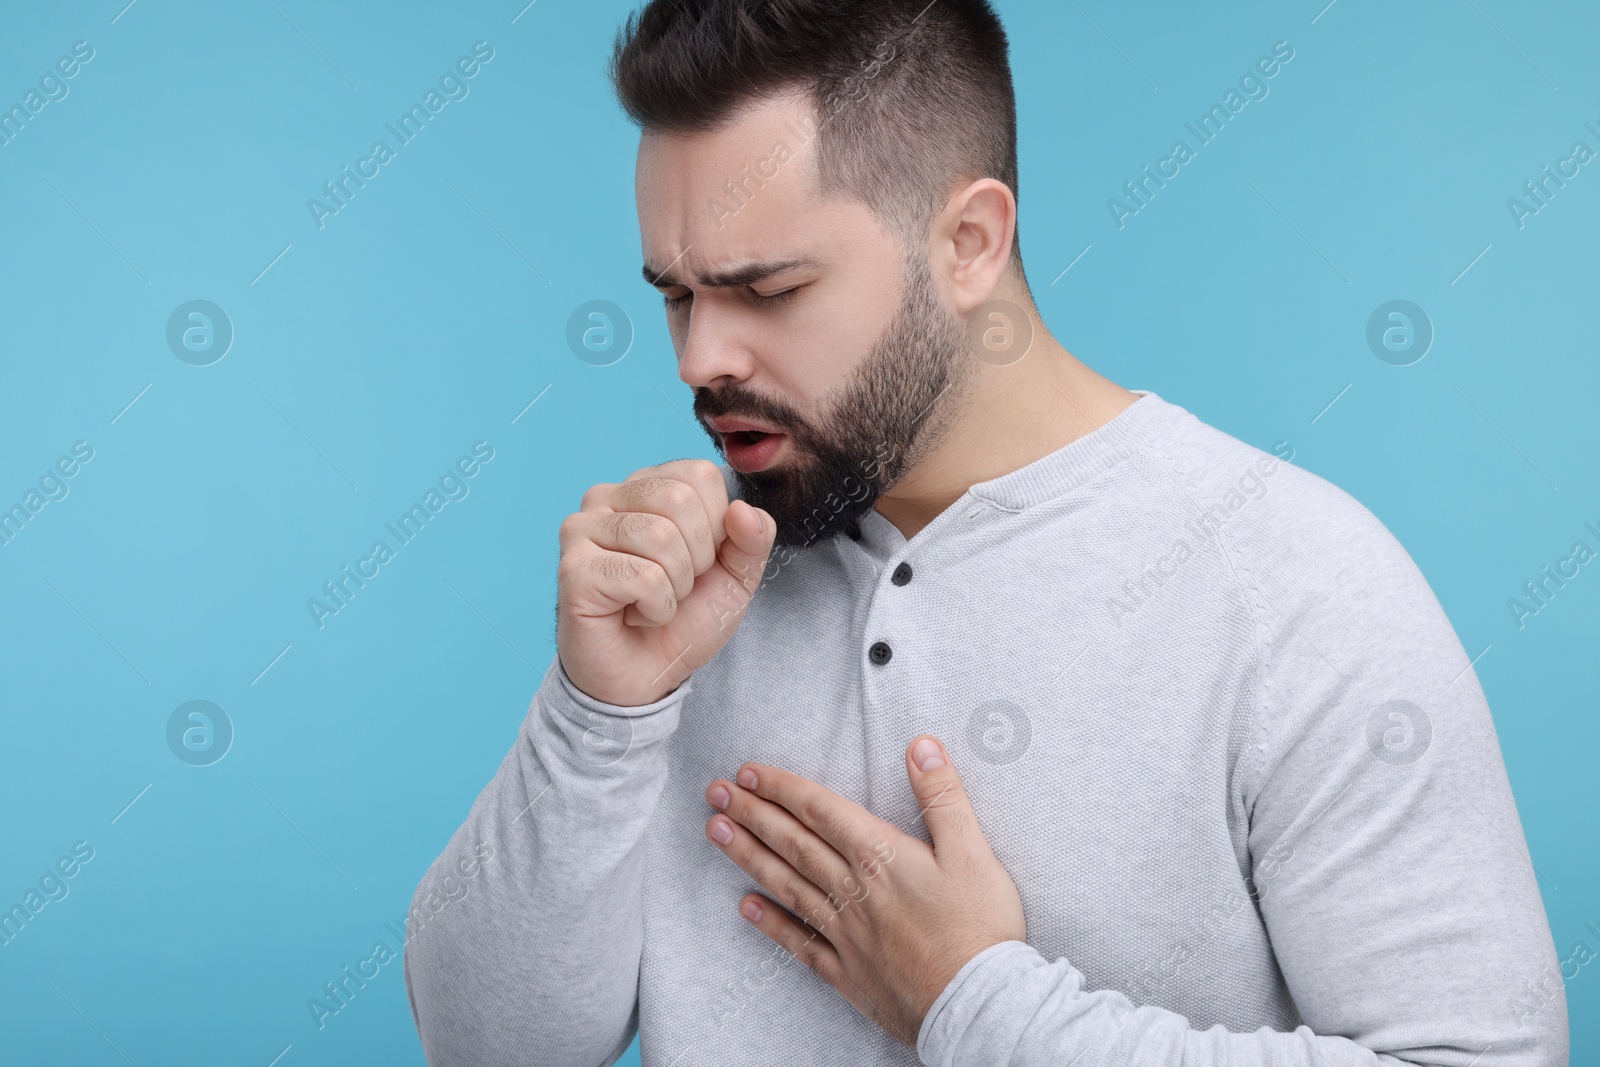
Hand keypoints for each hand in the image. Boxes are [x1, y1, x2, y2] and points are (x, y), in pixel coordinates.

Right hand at [556, 459, 773, 705]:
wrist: (646, 677)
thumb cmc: (684, 619)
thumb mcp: (736, 575)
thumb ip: (753, 538)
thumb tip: (742, 510)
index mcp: (646, 487)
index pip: (700, 474)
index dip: (717, 526)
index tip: (699, 561)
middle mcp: (606, 497)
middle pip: (679, 498)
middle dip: (698, 557)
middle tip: (676, 585)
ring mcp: (582, 529)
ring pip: (659, 536)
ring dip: (676, 586)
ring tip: (654, 601)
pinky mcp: (574, 569)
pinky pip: (642, 576)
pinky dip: (656, 608)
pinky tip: (635, 615)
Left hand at [703, 735, 1025, 1046]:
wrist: (979, 1005)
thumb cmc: (981, 927)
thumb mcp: (973, 851)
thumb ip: (943, 795)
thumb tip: (921, 745)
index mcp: (881, 857)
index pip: (821, 811)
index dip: (782, 788)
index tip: (748, 772)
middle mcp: (853, 891)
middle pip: (793, 844)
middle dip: (751, 813)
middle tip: (714, 792)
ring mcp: (846, 934)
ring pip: (787, 885)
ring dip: (749, 856)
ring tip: (716, 832)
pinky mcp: (848, 973)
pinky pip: (800, 944)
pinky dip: (771, 924)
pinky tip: (746, 907)